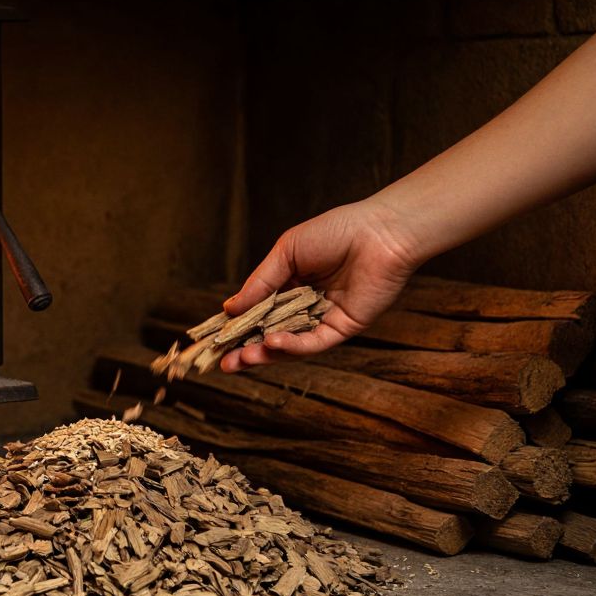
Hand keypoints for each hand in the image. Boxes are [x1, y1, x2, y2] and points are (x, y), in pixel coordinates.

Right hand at [218, 197, 424, 372]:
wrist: (380, 234)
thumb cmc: (335, 232)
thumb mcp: (285, 253)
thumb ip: (259, 284)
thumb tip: (229, 309)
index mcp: (290, 284)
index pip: (257, 310)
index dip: (237, 325)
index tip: (214, 339)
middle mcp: (304, 304)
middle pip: (270, 332)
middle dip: (246, 349)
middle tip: (223, 362)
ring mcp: (322, 318)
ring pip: (290, 343)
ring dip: (265, 353)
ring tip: (242, 358)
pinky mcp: (342, 328)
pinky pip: (313, 342)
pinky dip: (292, 345)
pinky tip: (272, 343)